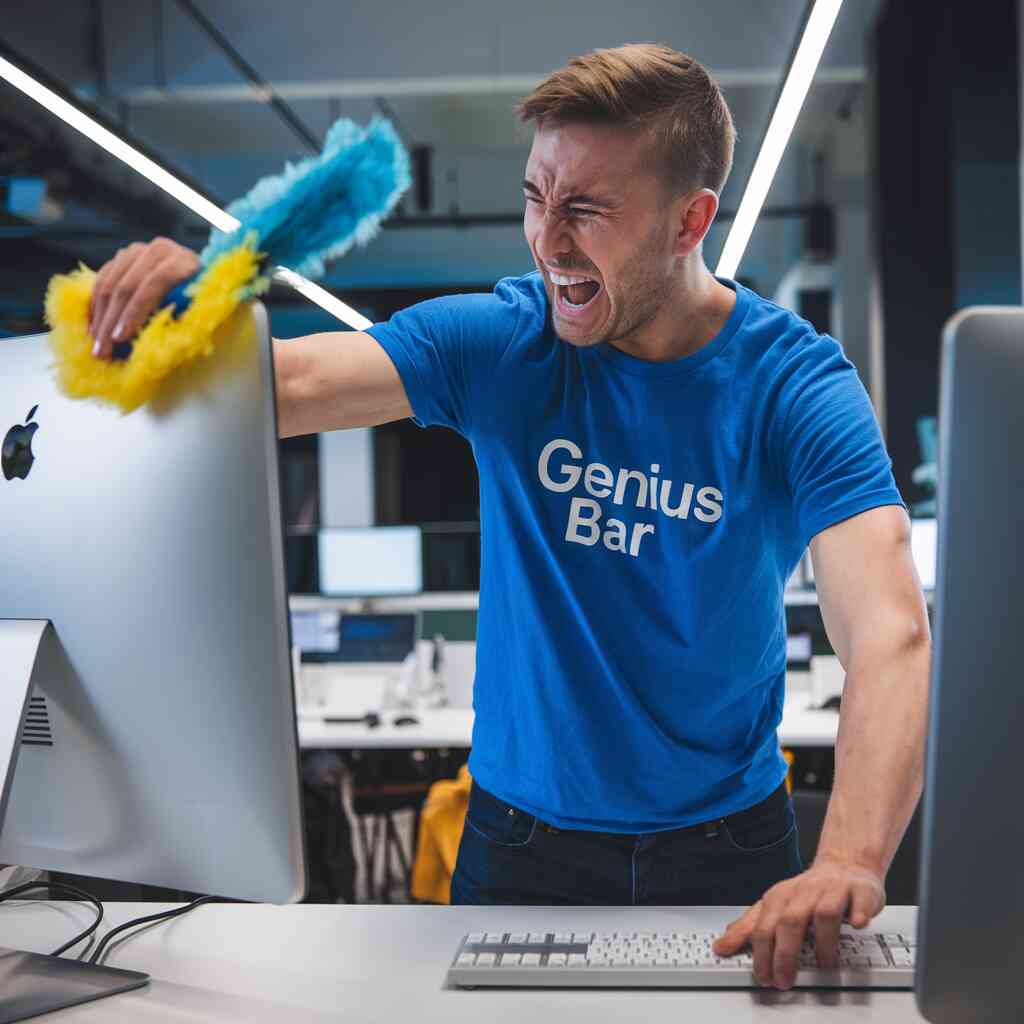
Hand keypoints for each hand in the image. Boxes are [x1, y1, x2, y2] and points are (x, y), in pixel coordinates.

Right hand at [88, 237, 199, 359]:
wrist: (201, 280)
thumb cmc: (204, 304)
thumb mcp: (201, 313)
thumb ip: (181, 322)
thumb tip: (153, 346)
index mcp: (184, 262)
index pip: (156, 282)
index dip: (136, 311)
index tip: (120, 339)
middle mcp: (160, 250)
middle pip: (127, 286)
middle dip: (112, 323)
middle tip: (101, 351)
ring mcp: (138, 251)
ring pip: (109, 284)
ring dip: (100, 319)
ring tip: (96, 346)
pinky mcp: (122, 257)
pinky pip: (101, 281)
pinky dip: (96, 307)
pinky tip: (93, 329)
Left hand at [712, 858, 885, 988]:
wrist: (844, 866)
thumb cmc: (808, 892)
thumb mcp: (774, 906)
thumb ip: (748, 926)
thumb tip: (721, 945)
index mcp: (781, 897)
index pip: (764, 924)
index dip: (761, 952)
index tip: (761, 975)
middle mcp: (804, 893)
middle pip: (790, 921)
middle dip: (785, 953)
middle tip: (784, 979)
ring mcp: (833, 891)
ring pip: (824, 912)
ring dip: (823, 941)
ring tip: (823, 964)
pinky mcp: (860, 892)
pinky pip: (859, 902)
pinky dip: (858, 914)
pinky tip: (856, 925)